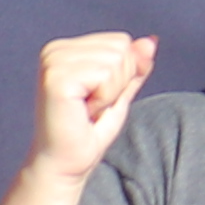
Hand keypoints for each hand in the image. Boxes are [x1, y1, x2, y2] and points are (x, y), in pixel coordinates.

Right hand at [26, 31, 155, 184]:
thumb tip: (151, 41)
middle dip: (118, 83)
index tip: (96, 98)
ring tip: (87, 109)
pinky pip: (106, 76)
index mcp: (65, 48)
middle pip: (121, 48)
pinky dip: (104, 99)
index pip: (121, 41)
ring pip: (116, 60)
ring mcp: (53, 62)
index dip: (122, 75)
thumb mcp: (119, 93)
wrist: (66, 164)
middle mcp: (55, 50)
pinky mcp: (56, 78)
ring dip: (110, 93)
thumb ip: (134, 66)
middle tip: (91, 107)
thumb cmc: (88, 132)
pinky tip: (83, 111)